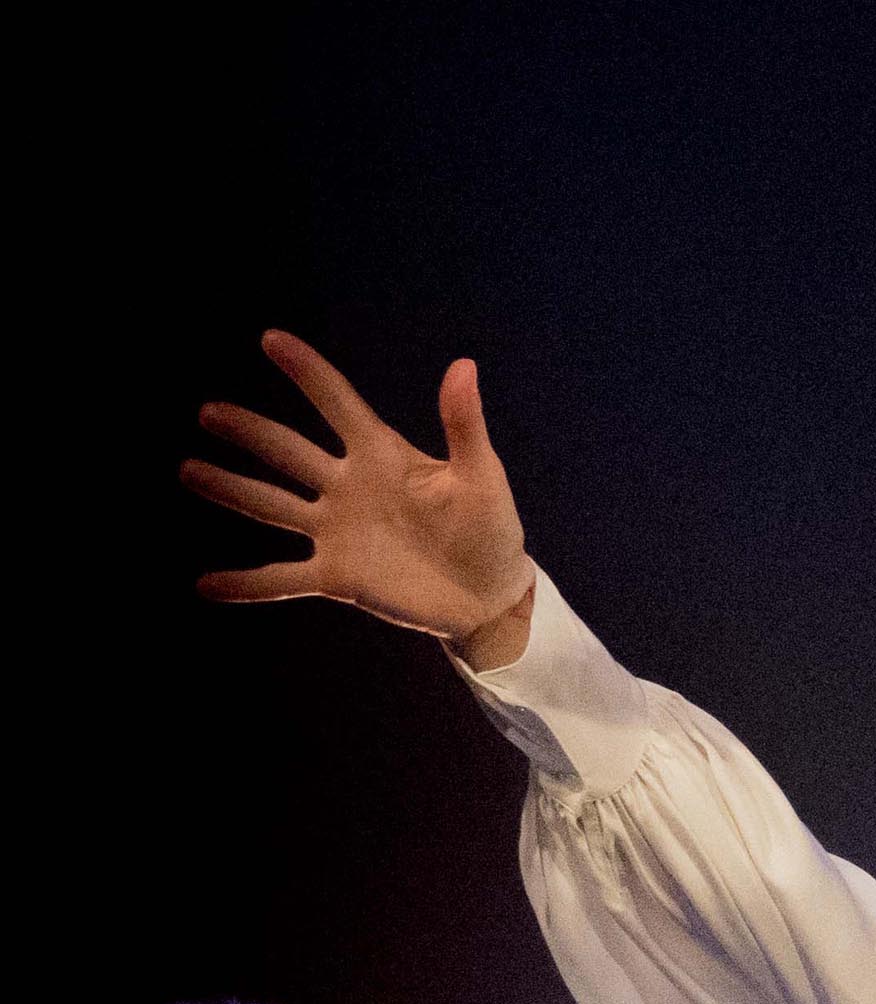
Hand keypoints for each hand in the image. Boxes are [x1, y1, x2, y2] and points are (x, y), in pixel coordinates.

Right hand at [183, 331, 537, 666]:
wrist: (491, 597)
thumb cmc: (492, 532)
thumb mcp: (482, 477)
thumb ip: (464, 425)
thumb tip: (463, 366)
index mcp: (382, 456)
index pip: (337, 403)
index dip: (307, 372)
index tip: (270, 339)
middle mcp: (349, 488)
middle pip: (289, 451)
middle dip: (249, 432)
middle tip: (208, 412)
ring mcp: (338, 531)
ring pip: (273, 504)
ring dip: (230, 488)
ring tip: (189, 471)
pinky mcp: (337, 577)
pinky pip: (281, 579)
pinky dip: (245, 584)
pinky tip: (204, 586)